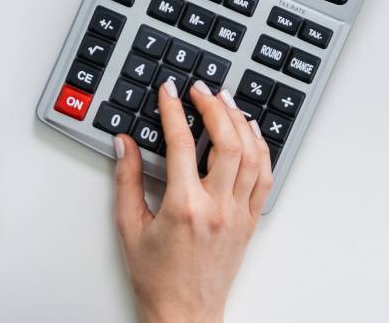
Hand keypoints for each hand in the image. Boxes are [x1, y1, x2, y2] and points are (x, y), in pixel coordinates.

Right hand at [113, 79, 272, 322]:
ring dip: (241, 122)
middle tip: (201, 89)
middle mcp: (216, 209)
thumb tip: (124, 144)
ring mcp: (238, 216)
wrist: (184, 314)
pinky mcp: (249, 223)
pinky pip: (264, 179)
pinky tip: (251, 134)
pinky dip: (261, 150)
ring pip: (252, 156)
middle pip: (226, 142)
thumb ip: (126, 180)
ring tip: (226, 102)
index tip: (169, 92)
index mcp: (184, 208)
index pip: (181, 144)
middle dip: (214, 107)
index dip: (174, 110)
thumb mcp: (129, 227)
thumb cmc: (157, 278)